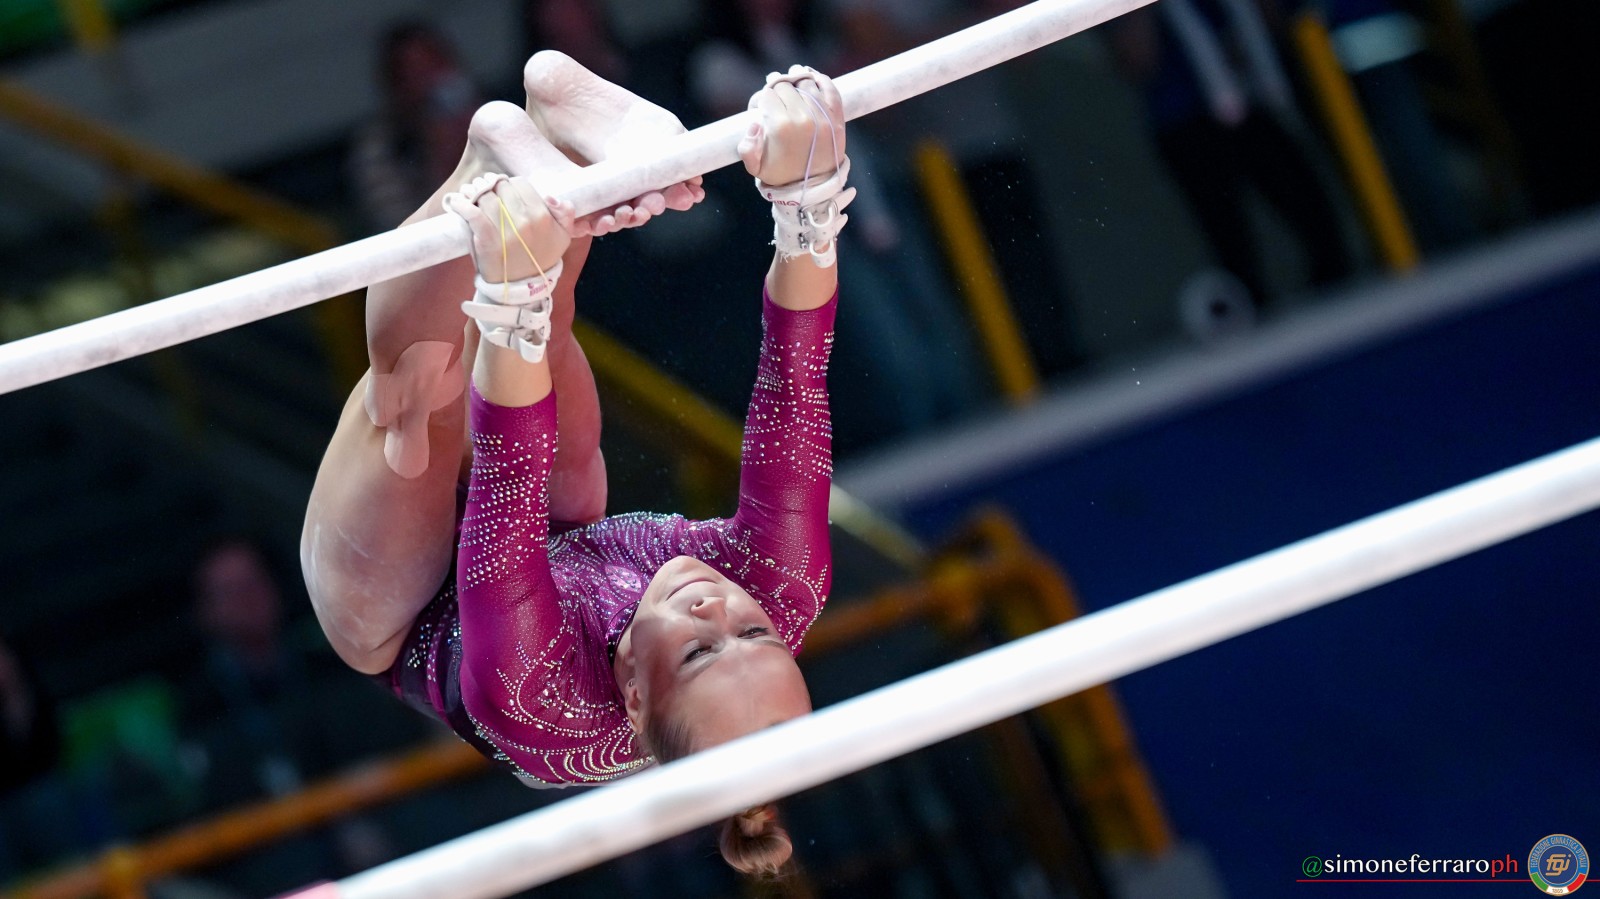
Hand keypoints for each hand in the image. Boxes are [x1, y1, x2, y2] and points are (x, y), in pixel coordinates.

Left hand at [445, 174, 573, 282]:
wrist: (523, 288)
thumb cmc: (541, 259)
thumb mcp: (563, 237)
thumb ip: (565, 213)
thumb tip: (551, 198)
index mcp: (542, 215)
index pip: (521, 184)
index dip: (511, 185)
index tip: (505, 192)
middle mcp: (525, 220)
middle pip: (501, 188)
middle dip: (493, 187)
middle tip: (486, 191)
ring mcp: (505, 231)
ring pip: (486, 197)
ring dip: (474, 192)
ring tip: (470, 194)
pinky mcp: (487, 240)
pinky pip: (473, 214)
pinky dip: (462, 205)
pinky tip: (457, 202)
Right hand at [739, 66, 846, 186]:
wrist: (813, 188)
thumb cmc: (782, 176)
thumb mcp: (755, 167)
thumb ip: (746, 146)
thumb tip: (755, 123)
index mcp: (781, 127)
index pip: (767, 95)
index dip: (760, 98)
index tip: (760, 105)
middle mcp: (803, 118)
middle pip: (785, 87)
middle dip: (777, 89)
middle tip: (775, 97)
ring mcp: (823, 116)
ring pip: (805, 83)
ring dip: (796, 80)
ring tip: (791, 84)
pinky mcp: (837, 117)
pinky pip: (829, 88)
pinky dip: (820, 79)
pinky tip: (812, 78)